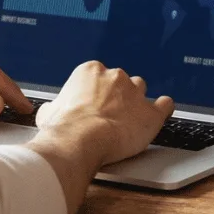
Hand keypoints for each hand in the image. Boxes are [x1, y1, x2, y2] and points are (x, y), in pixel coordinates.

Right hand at [35, 60, 173, 167]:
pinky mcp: (151, 113)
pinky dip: (164, 108)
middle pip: (121, 82)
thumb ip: (54, 107)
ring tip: (131, 118)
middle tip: (109, 115)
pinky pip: (165, 105)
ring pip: (141, 90)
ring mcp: (135, 93)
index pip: (98, 76)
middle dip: (117, 96)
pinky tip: (162, 112)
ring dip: (136, 102)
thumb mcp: (48, 113)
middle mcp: (115, 77)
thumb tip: (50, 111)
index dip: (97, 93)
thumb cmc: (64, 128)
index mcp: (90, 72)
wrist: (80, 141)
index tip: (94, 105)